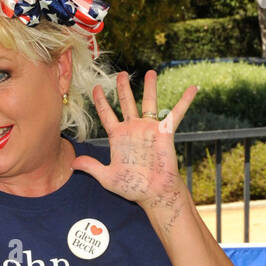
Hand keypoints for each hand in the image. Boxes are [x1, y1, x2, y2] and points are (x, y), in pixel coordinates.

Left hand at [71, 70, 197, 230]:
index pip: (107, 114)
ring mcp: (149, 129)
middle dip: (123, 88)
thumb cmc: (132, 187)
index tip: (95, 88)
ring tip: (150, 72)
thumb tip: (73, 163)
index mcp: (118, 137)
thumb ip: (91, 167)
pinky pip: (176, 113)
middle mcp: (133, 129)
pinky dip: (185, 101)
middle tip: (121, 73)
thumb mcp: (107, 177)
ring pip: (149, 102)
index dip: (101, 101)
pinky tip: (193, 88)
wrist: (153, 193)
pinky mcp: (165, 132)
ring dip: (150, 87)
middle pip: (127, 102)